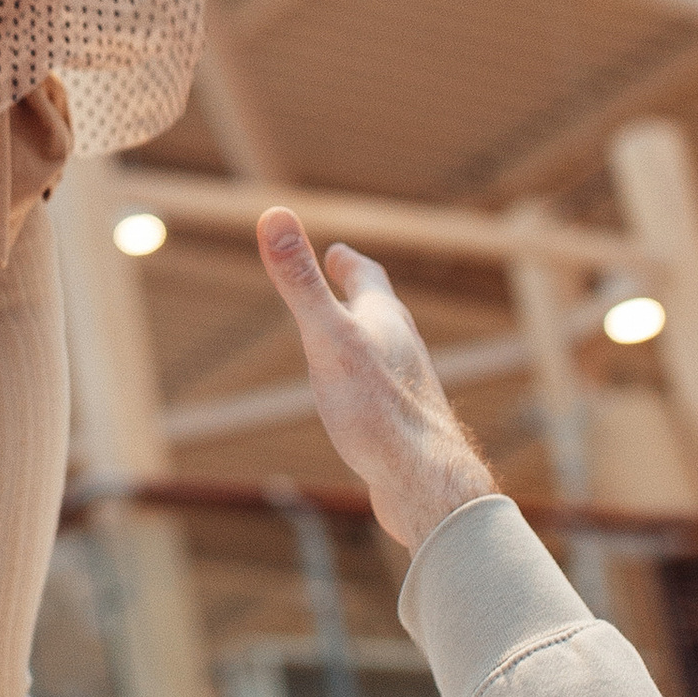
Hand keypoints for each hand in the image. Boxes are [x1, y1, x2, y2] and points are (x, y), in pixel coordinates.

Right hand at [256, 211, 496, 553]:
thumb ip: (301, 283)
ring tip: (350, 339)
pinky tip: (360, 408)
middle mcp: (403, 350)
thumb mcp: (327, 338)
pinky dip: (368, 383)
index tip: (337, 251)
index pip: (368, 278)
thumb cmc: (377, 410)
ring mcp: (407, 389)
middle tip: (343, 279)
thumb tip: (273, 214)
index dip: (349, 263)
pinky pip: (384, 394)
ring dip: (366, 337)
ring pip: (387, 353)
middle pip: (382, 312)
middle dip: (361, 294)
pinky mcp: (404, 427)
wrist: (424, 482)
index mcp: (385, 321)